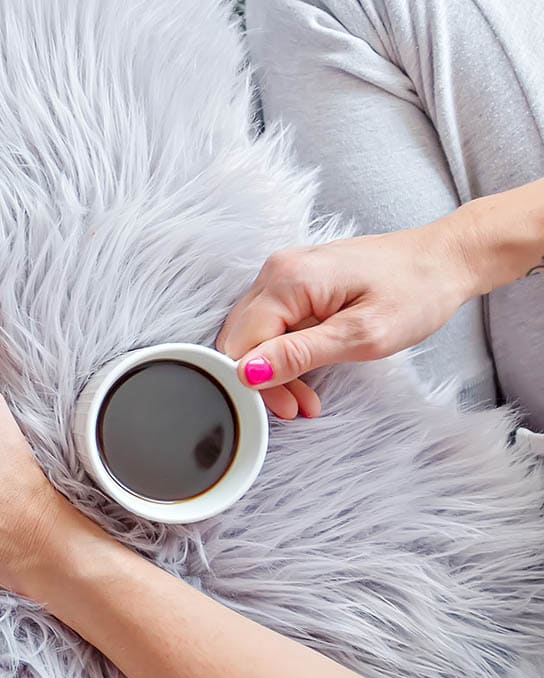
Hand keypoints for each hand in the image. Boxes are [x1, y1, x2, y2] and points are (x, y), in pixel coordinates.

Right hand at [217, 224, 474, 414]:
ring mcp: (284, 273)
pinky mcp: (294, 281)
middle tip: (299, 407)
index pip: (240, 343)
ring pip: (252, 333)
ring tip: (307, 397)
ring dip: (273, 370)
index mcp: (288, 280)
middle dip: (262, 380)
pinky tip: (307, 370)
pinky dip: (282, 352)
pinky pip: (270, 323)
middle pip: (239, 338)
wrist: (444, 259)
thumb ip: (299, 354)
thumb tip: (246, 373)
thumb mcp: (362, 335)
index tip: (288, 409)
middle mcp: (276, 271)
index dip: (255, 383)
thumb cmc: (416, 292)